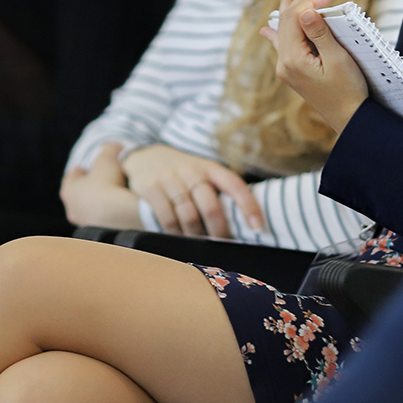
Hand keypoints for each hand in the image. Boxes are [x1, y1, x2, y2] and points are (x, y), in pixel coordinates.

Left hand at [60, 143, 141, 227]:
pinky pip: (104, 221)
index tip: (85, 168)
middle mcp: (74, 211)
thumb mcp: (109, 158)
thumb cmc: (109, 184)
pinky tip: (121, 208)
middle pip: (79, 196)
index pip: (71, 179)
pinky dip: (110, 214)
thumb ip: (109, 148)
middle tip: (100, 181)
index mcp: (69, 191)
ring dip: (99, 203)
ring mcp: (87, 225)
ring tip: (113, 195)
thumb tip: (114, 147)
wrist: (122, 214)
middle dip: (88, 188)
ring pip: (91, 210)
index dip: (79, 171)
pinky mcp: (102, 235)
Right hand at [121, 144, 263, 238]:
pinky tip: (178, 238)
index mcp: (210, 168)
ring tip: (200, 246)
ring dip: (196, 236)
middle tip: (223, 246)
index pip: (234, 184)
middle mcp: (192, 171)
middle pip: (210, 206)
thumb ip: (218, 192)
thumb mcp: (202, 173)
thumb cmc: (183, 173)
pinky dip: (175, 233)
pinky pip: (166, 218)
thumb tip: (244, 225)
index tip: (257, 227)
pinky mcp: (150, 187)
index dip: (248, 205)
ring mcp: (170, 178)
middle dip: (219, 231)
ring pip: (188, 216)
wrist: (144, 156)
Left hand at [258, 0, 368, 135]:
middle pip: (286, 22)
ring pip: (284, 30)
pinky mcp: (293, 72)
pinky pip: (283, 45)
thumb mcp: (338, 60)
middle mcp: (284, 64)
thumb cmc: (349, 91)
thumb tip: (304, 11)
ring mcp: (286, 69)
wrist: (350, 120)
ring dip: (288, 8)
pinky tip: (267, 29)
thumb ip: (320, 34)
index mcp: (292, 60)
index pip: (294, 19)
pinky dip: (280, 31)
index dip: (308, 1)